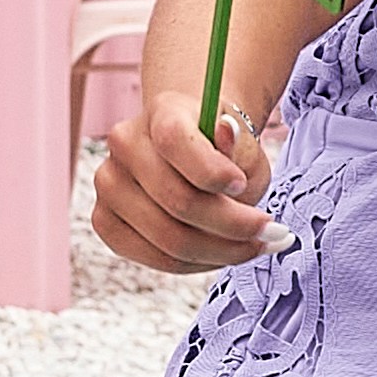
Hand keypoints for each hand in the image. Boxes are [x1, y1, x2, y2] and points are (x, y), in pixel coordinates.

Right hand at [91, 106, 271, 274]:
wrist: (192, 153)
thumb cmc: (223, 150)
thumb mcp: (242, 143)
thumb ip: (238, 146)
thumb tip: (228, 133)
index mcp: (160, 112)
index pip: (175, 141)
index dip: (213, 171)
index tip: (243, 185)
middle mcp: (125, 145)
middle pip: (178, 201)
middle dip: (234, 226)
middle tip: (271, 233)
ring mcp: (109, 184)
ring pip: (168, 239)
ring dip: (220, 252)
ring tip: (254, 246)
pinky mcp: (105, 220)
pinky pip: (153, 258)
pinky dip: (195, 264)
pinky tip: (221, 254)